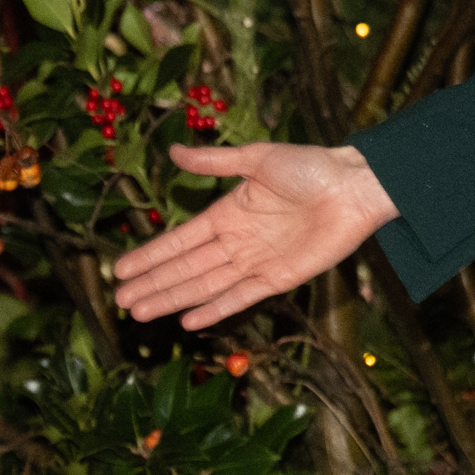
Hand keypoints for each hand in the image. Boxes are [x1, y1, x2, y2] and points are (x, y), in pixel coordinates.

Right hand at [111, 138, 398, 327]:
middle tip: (120, 301)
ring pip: (206, 286)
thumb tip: (173, 152)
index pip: (180, 240)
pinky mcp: (279, 279)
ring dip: (173, 300)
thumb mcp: (256, 157)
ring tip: (141, 314)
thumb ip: (214, 161)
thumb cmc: (310, 166)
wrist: (355, 188)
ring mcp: (256, 263)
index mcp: (227, 213)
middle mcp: (237, 242)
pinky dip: (216, 309)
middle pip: (186, 269)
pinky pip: (241, 298)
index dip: (151, 255)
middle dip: (153, 284)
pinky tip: (189, 322)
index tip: (120, 269)